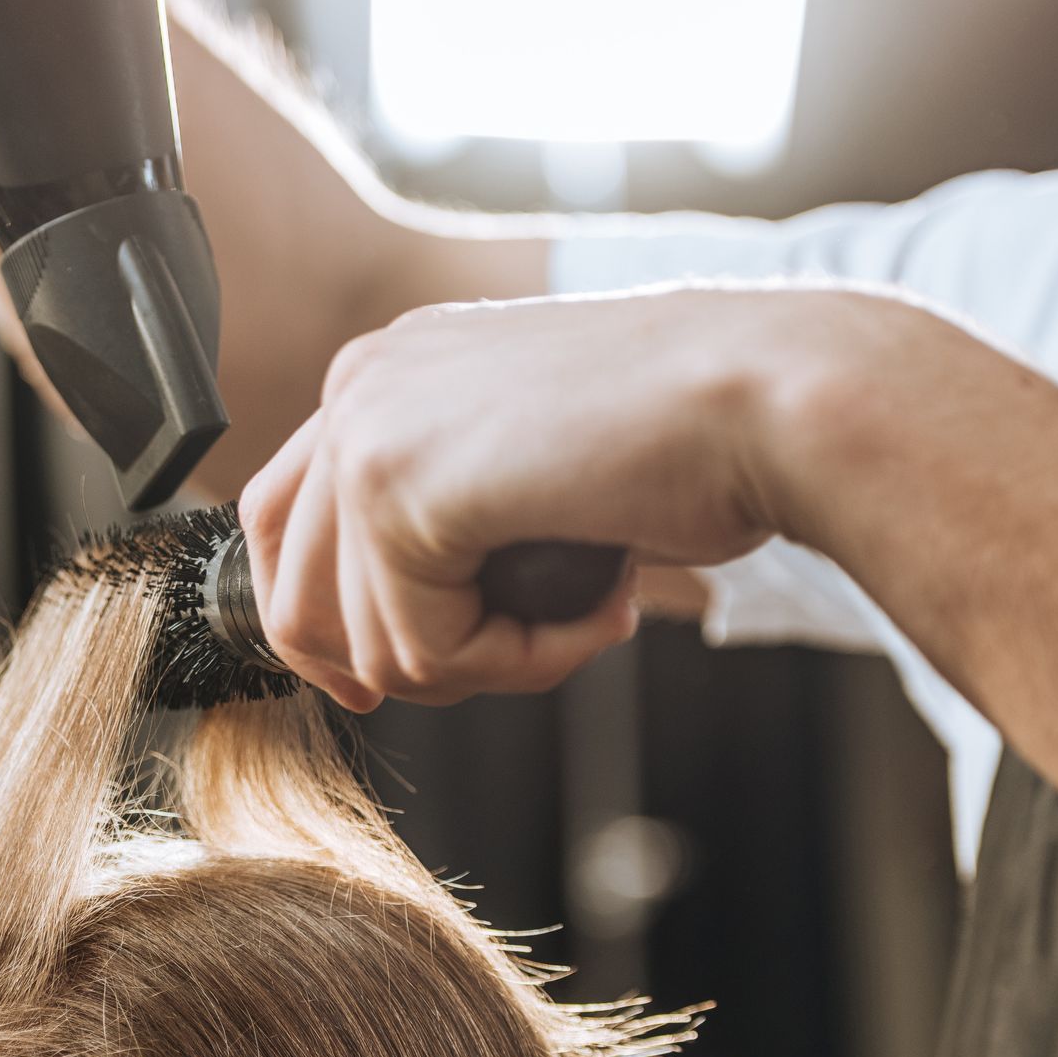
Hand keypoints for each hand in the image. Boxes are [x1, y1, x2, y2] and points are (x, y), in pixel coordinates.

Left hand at [239, 284, 873, 709]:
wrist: (774, 399)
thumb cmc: (694, 441)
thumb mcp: (536, 473)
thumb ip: (450, 525)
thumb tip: (380, 639)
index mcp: (388, 370)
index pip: (282, 521)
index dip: (318, 625)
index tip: (370, 686)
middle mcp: (361, 383)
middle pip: (294, 593)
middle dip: (400, 662)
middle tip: (513, 655)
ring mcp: (368, 429)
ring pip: (367, 642)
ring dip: (488, 663)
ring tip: (588, 612)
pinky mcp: (395, 486)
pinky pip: (420, 651)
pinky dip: (520, 662)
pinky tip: (599, 605)